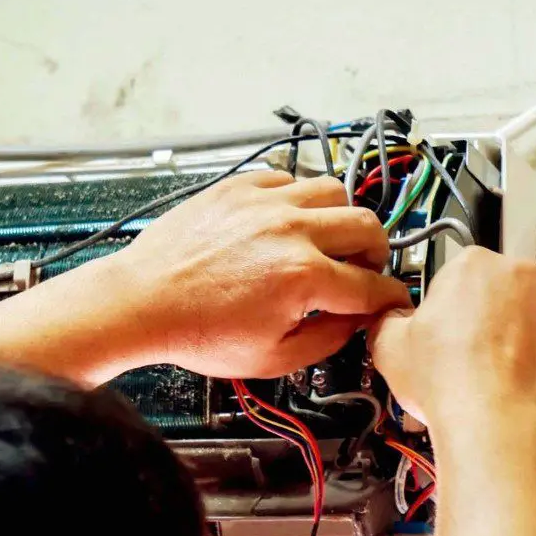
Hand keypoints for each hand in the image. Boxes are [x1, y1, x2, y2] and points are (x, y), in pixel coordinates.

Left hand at [111, 170, 409, 377]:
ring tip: (328, 239)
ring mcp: (264, 201)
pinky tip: (288, 221)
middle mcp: (290, 230)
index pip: (372, 285)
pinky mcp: (239, 186)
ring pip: (334, 191)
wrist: (143, 302)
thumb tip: (355, 319)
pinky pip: (289, 177)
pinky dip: (300, 198)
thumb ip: (329, 340)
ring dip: (342, 218)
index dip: (391, 298)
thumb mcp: (272, 358)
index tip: (393, 300)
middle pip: (367, 226)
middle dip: (377, 253)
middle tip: (364, 269)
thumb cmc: (197, 332)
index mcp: (303, 277)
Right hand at [369, 247, 535, 452]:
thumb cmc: (446, 381)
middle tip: (474, 352)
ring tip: (502, 369)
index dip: (453, 303)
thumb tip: (392, 318)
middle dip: (493, 313)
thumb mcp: (389, 345)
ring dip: (525, 331)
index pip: (462, 272)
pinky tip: (528, 376)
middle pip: (504, 287)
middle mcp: (520, 272)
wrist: (493, 423)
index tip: (450, 327)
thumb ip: (390, 318)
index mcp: (472, 264)